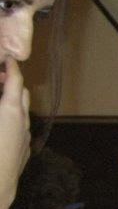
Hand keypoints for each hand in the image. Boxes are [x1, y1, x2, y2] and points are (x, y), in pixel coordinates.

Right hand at [0, 58, 30, 208]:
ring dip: (12, 102)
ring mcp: (25, 136)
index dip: (10, 67)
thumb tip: (2, 86)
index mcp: (10, 109)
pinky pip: (21, 128)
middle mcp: (23, 121)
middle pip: (22, 93)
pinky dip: (12, 119)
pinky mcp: (24, 150)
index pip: (15, 80)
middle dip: (11, 83)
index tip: (6, 59)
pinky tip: (0, 123)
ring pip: (23, 112)